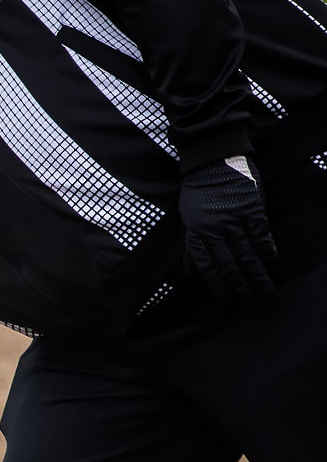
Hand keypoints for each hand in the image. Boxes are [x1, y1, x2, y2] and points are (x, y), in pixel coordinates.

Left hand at [179, 159, 277, 305]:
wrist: (213, 161)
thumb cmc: (198, 191)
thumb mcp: (186, 218)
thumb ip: (190, 246)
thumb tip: (189, 275)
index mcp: (195, 233)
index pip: (207, 267)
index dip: (219, 285)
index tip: (228, 299)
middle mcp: (214, 230)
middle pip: (229, 265)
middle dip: (241, 286)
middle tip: (252, 300)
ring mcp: (234, 221)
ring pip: (247, 255)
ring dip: (258, 275)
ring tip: (266, 289)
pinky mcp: (252, 211)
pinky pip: (262, 238)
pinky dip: (269, 254)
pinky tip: (274, 266)